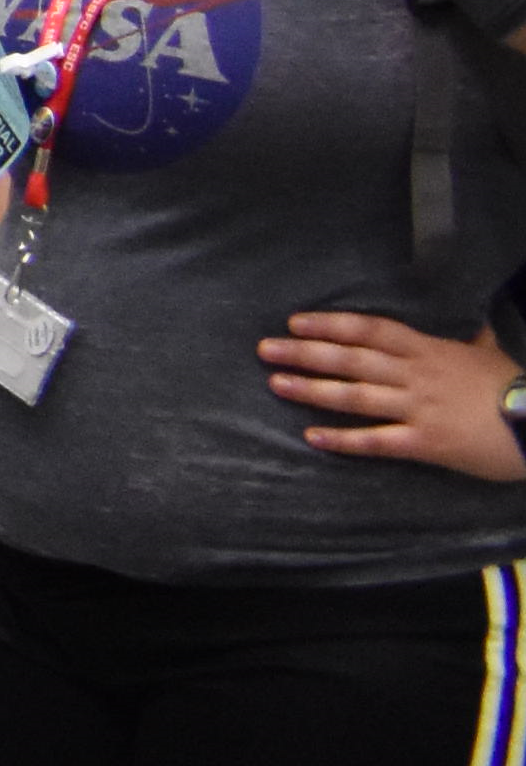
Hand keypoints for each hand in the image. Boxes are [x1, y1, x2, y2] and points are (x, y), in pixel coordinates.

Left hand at [262, 309, 525, 481]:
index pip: (370, 329)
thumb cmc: (519, 385)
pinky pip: (377, 441)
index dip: (331, 324)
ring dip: (312, 390)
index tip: (296, 322)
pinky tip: (313, 437)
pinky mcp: (427, 443)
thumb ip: (474, 340)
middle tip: (265, 350)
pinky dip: (343, 439)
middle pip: (351, 358)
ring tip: (275, 384)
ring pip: (355, 396)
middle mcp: (417, 375)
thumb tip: (477, 327)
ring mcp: (419, 408)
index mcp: (430, 350)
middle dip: (305, 353)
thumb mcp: (493, 353)